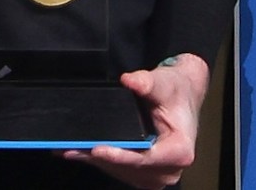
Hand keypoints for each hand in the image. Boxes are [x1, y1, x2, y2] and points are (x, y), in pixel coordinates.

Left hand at [64, 52, 207, 184]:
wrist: (182, 96)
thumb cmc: (176, 92)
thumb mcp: (164, 82)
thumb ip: (147, 82)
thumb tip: (130, 81)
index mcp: (180, 151)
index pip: (144, 159)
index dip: (119, 156)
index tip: (97, 149)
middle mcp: (170, 169)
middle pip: (129, 168)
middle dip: (101, 158)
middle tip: (73, 148)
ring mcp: (158, 174)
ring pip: (122, 172)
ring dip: (98, 161)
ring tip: (73, 149)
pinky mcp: (146, 174)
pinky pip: (121, 171)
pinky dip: (103, 161)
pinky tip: (84, 151)